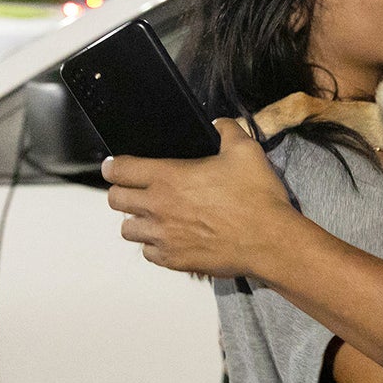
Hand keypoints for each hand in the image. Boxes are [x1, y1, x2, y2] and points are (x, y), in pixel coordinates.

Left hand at [104, 118, 297, 277]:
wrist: (269, 240)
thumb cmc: (256, 198)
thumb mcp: (246, 152)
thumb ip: (228, 131)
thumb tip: (220, 123)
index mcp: (169, 177)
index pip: (120, 169)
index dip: (114, 166)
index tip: (115, 167)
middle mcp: (158, 207)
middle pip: (115, 199)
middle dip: (122, 191)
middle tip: (136, 190)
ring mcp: (163, 236)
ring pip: (127, 229)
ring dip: (137, 220)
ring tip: (154, 216)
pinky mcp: (173, 260)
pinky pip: (148, 253)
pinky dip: (154, 245)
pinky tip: (170, 238)